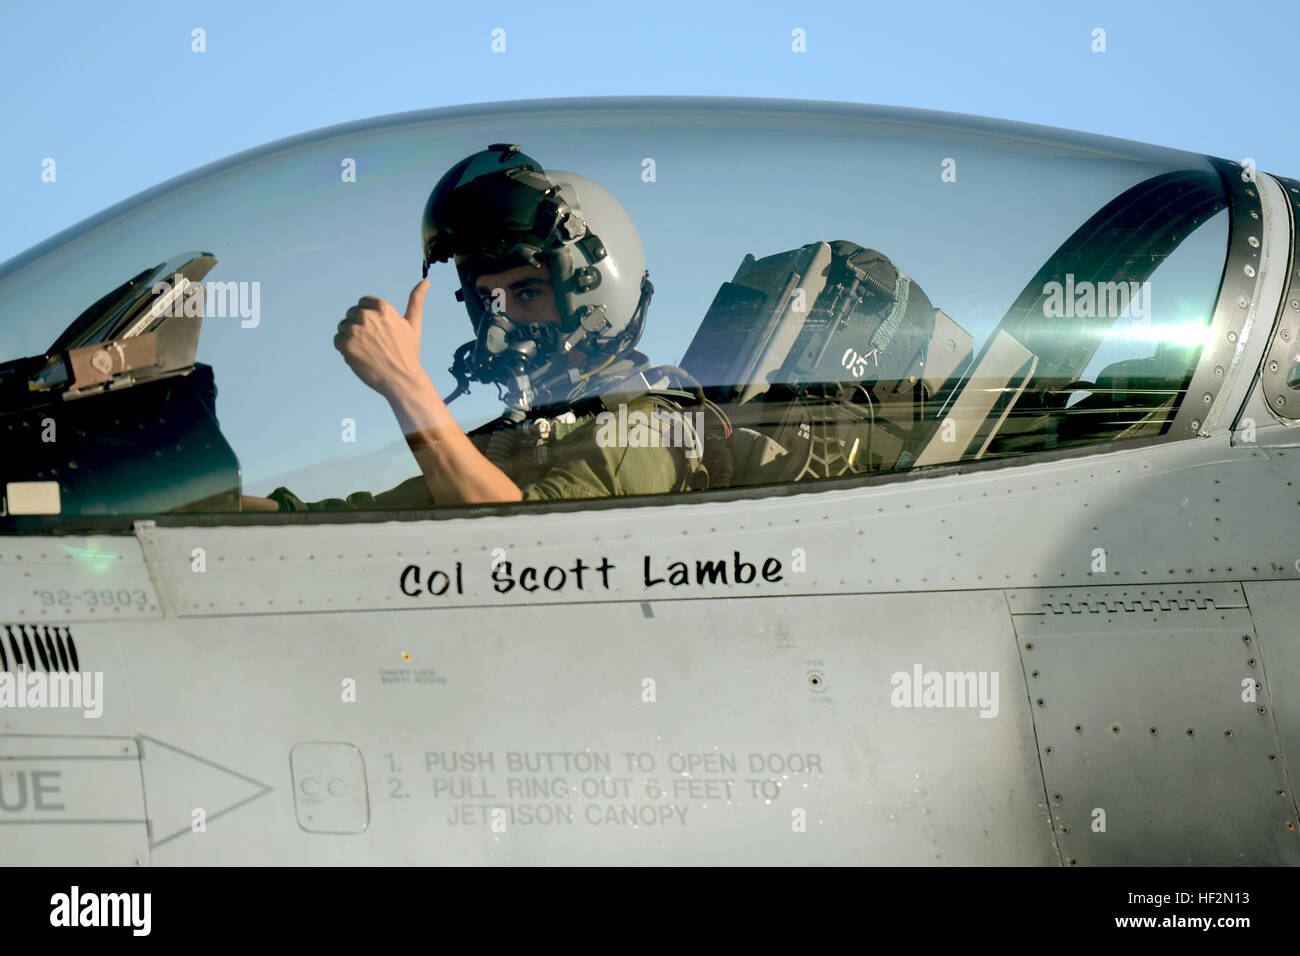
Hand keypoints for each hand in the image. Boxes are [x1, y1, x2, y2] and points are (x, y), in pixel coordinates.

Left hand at [334, 280, 430, 398]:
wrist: (402, 380)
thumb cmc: (408, 353)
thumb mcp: (414, 324)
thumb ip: (417, 300)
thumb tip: (427, 281)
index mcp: (382, 308)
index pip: (362, 303)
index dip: (368, 318)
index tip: (377, 331)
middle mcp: (367, 315)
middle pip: (351, 314)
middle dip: (359, 327)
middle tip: (373, 344)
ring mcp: (355, 330)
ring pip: (343, 327)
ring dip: (350, 338)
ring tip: (367, 351)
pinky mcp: (345, 345)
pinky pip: (337, 340)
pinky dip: (344, 349)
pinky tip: (359, 357)